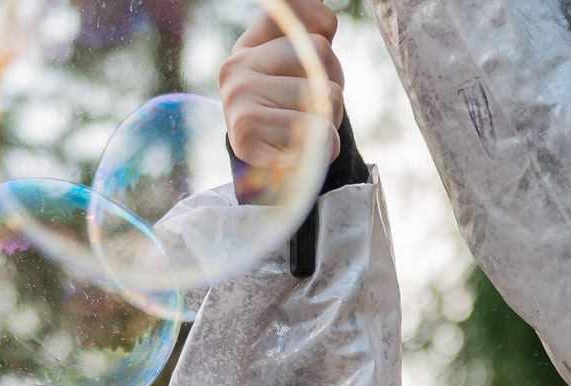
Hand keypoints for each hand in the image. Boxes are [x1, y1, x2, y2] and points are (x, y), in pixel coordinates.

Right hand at [220, 0, 342, 174]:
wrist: (263, 185)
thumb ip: (308, 34)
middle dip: (333, 90)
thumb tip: (324, 18)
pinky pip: (318, 135)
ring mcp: (238, 100)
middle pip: (321, 55)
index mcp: (248, 47)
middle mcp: (237, 67)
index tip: (320, 54)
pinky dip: (324, 150)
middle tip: (315, 114)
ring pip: (326, 99)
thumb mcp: (294, 73)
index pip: (296, 11)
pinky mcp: (246, 135)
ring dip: (331, 126)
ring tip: (307, 139)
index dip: (319, 30)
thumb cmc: (285, 124)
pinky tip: (302, 156)